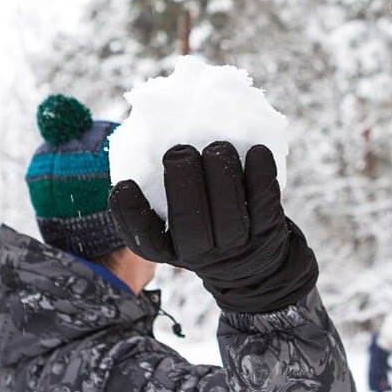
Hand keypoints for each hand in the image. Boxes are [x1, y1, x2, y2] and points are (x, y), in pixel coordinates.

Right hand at [109, 141, 317, 312]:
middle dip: (183, 184)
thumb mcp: (175, 219)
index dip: (131, 215)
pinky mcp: (267, 233)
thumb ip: (161, 189)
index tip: (124, 185)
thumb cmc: (203, 223)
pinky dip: (261, 177)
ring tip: (218, 147)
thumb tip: (152, 130)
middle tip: (179, 151)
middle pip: (190, 224)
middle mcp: (200, 252)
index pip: (144, 240)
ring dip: (222, 177)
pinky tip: (258, 151)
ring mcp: (235, 246)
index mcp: (168, 248)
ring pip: (229, 217)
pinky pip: (264, 205)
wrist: (252, 261)